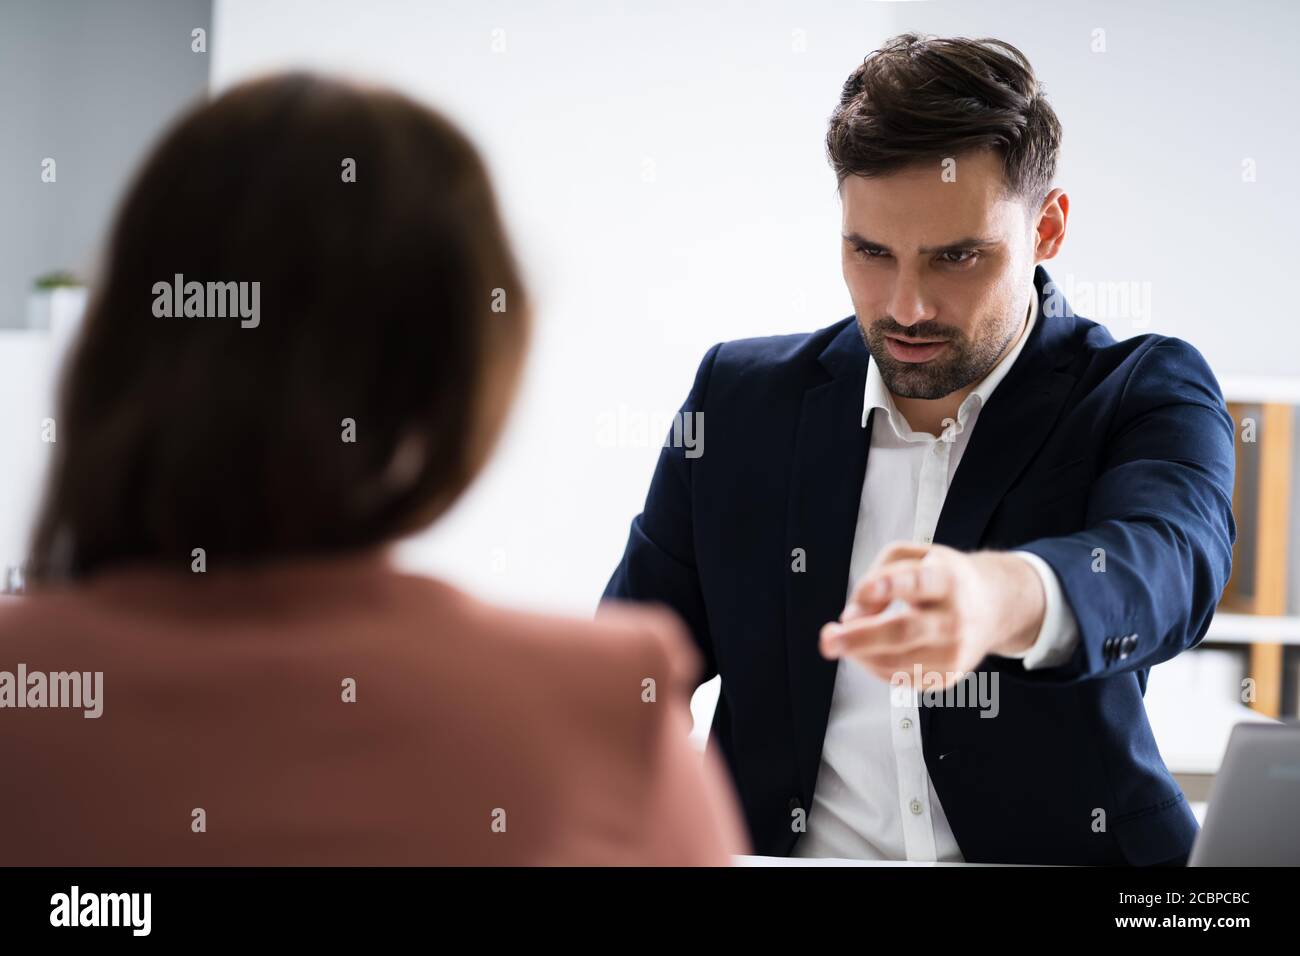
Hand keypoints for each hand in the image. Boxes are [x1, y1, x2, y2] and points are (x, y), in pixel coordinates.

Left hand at [818, 541, 1044, 687]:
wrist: (993, 606)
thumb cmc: (943, 577)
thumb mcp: (914, 557)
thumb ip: (878, 574)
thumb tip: (852, 616)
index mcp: (947, 579)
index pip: (919, 582)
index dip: (890, 585)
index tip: (865, 590)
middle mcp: (955, 618)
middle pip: (903, 632)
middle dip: (860, 638)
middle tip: (828, 639)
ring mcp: (954, 652)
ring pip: (896, 662)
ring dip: (859, 654)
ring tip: (839, 640)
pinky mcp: (948, 676)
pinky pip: (900, 678)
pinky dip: (874, 665)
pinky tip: (868, 650)